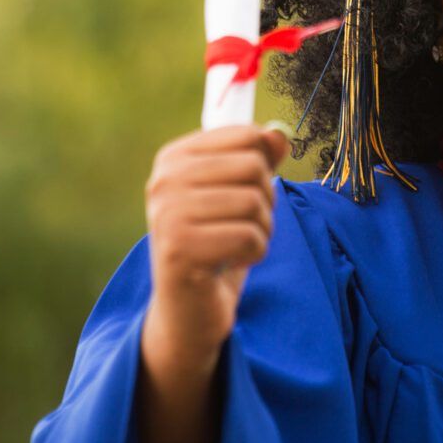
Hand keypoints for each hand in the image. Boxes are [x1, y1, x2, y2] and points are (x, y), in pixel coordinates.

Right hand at [138, 124, 286, 389]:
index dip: (262, 167)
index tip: (241, 192)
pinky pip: (249, 237)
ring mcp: (167, 214)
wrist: (188, 308)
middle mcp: (164, 180)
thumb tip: (279, 134)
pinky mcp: (179, 250)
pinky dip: (254, 253)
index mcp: (173, 158)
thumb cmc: (216, 244)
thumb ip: (258, 160)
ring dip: (261, 230)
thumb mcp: (237, 195)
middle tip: (240, 225)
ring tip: (235, 245)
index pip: (247, 136)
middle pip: (253, 167)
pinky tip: (231, 262)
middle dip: (264, 201)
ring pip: (253, 203)